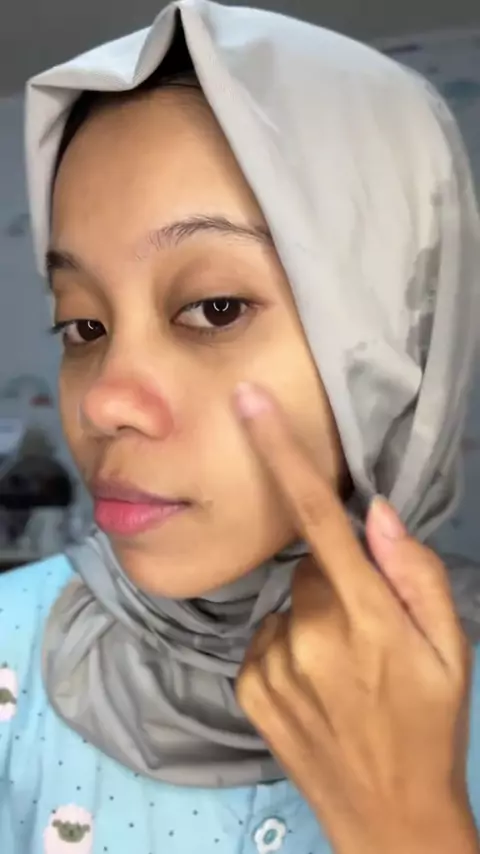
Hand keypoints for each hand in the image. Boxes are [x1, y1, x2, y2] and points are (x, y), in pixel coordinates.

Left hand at [233, 383, 478, 853]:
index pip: (321, 520)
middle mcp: (312, 632)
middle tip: (366, 632)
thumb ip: (419, 574)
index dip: (282, 456)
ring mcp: (274, 662)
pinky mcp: (248, 687)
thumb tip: (382, 512)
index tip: (248, 404)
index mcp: (369, 617)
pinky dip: (287, 649)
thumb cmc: (430, 724)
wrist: (389, 817)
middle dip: (335, 582)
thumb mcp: (451, 649)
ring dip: (312, 619)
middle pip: (309, 566)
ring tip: (344, 669)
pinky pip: (264, 638)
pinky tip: (316, 687)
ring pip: (287, 603)